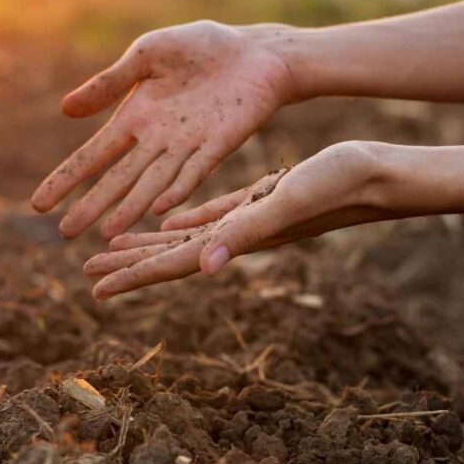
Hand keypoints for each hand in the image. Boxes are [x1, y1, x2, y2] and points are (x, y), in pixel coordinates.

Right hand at [31, 20, 295, 238]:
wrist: (254, 51)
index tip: (39, 204)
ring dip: (130, 208)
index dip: (67, 179)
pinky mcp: (219, 144)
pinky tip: (158, 207)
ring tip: (106, 233)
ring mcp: (187, 146)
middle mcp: (157, 140)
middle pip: (119, 179)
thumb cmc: (200, 49)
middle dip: (92, 205)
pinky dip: (177, 188)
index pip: (94, 155)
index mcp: (135, 118)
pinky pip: (195, 170)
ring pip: (152, 183)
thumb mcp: (146, 56)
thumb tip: (64, 110)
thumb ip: (109, 84)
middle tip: (65, 234)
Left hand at [84, 141, 398, 298]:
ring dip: (147, 245)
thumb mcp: (284, 203)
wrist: (377, 176)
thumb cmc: (337, 188)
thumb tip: (204, 268)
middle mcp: (235, 237)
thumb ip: (244, 234)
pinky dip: (182, 221)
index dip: (132, 277)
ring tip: (113, 249)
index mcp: (234, 241)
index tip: (93, 288)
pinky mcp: (256, 201)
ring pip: (183, 238)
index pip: (172, 265)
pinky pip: (209, 217)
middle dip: (127, 265)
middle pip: (168, 257)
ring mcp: (246, 220)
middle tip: (86, 273)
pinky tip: (165, 222)